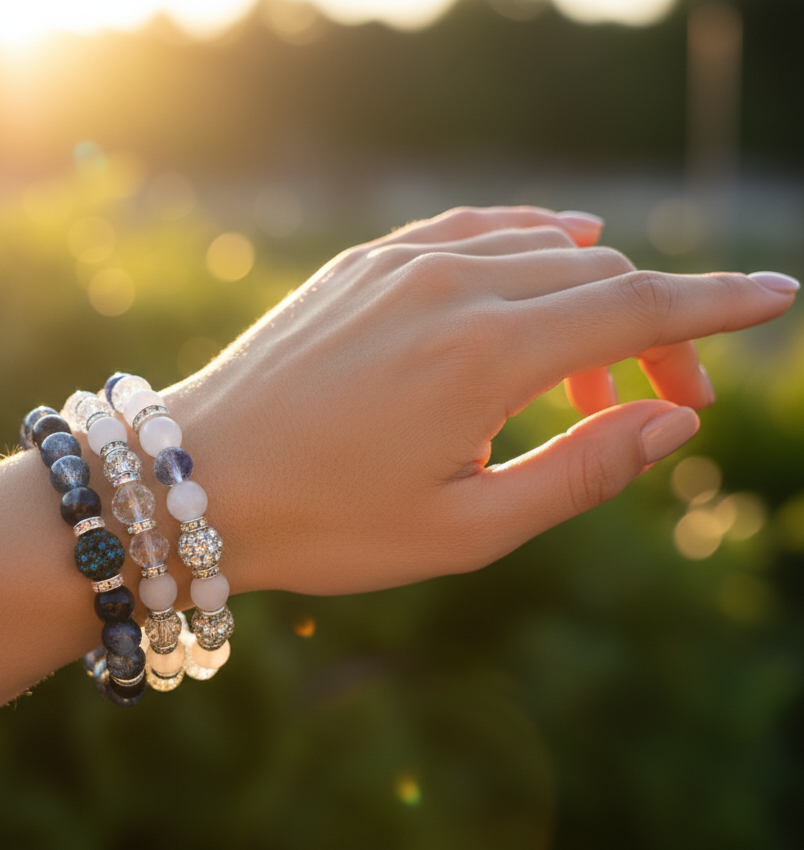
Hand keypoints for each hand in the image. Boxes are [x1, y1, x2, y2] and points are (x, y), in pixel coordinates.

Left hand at [164, 206, 797, 595]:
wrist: (196, 478)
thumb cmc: (326, 522)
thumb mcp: (467, 529)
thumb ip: (584, 470)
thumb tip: (675, 419)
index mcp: (485, 353)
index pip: (638, 305)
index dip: (719, 305)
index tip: (779, 297)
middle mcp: (449, 285)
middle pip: (597, 275)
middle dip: (654, 328)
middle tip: (662, 402)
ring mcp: (399, 264)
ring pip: (538, 249)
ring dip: (588, 299)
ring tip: (590, 377)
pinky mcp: (361, 263)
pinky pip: (470, 229)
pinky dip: (525, 248)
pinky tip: (541, 272)